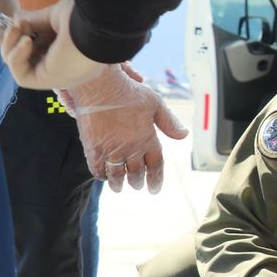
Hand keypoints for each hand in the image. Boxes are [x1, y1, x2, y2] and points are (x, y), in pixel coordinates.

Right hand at [0, 0, 102, 89]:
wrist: (100, 24)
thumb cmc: (86, 17)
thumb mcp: (56, 15)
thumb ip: (36, 20)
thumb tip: (17, 20)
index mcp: (75, 51)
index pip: (43, 50)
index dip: (24, 38)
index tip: (14, 25)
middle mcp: (68, 66)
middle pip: (30, 60)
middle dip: (13, 44)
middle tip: (9, 28)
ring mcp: (60, 75)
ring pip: (23, 68)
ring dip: (13, 47)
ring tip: (19, 28)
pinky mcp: (50, 81)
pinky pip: (23, 76)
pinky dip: (17, 57)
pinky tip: (26, 41)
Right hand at [62, 63, 186, 192]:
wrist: (100, 87)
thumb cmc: (129, 92)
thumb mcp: (156, 104)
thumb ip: (169, 122)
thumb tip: (184, 135)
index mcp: (148, 138)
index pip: (155, 165)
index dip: (156, 179)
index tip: (155, 189)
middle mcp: (130, 148)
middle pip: (136, 173)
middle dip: (138, 182)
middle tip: (138, 186)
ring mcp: (110, 149)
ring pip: (117, 174)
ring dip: (120, 183)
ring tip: (121, 188)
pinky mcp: (93, 148)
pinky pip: (97, 169)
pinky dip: (102, 175)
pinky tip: (104, 177)